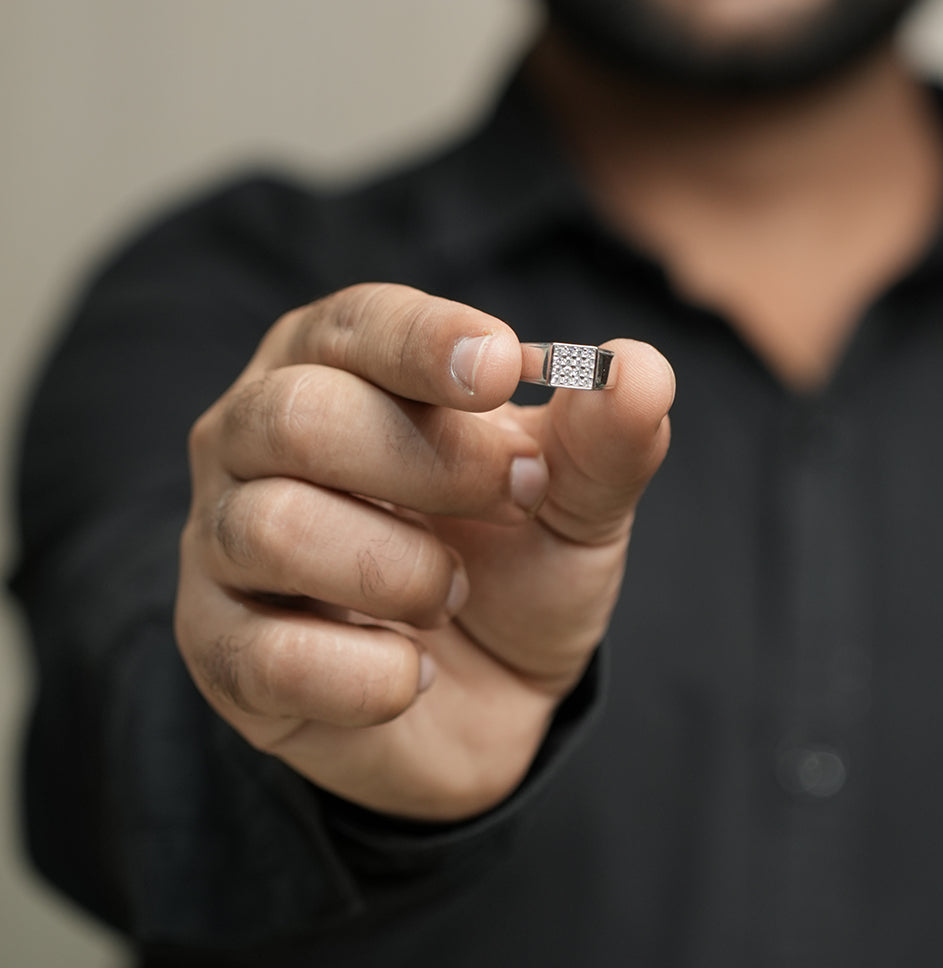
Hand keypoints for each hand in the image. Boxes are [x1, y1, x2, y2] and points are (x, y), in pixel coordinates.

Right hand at [175, 283, 673, 819]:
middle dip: (427, 463)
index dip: (426, 341)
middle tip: (515, 498)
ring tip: (451, 594)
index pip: (354, 324)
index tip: (504, 373)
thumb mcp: (576, 504)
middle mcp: (256, 441)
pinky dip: (372, 674)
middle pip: (296, 415)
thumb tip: (639, 372)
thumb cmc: (515, 570)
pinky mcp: (221, 649)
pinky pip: (271, 655)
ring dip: (402, 572)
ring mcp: (223, 546)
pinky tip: (411, 674)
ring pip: (273, 527)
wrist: (484, 701)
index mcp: (338, 370)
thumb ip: (604, 441)